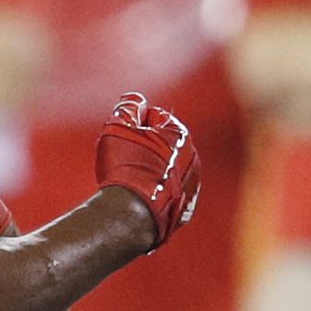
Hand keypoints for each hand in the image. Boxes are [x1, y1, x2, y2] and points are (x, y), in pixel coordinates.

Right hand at [95, 93, 200, 248]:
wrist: (134, 212)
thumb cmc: (125, 165)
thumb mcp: (118, 127)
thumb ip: (127, 107)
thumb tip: (135, 99)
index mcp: (178, 132)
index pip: (154, 116)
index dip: (133, 124)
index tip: (121, 139)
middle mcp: (191, 155)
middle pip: (161, 143)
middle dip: (144, 147)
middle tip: (123, 160)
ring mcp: (192, 182)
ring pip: (166, 169)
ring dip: (151, 170)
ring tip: (132, 182)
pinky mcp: (187, 206)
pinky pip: (169, 193)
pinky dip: (157, 193)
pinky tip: (142, 198)